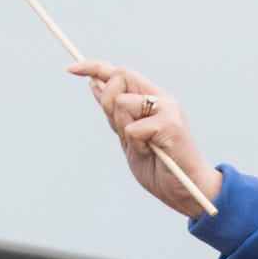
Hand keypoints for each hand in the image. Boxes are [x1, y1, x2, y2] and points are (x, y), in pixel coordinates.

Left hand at [70, 61, 216, 216]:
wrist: (185, 191)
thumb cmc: (160, 169)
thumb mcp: (129, 139)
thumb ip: (115, 115)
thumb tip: (94, 87)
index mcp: (152, 100)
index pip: (120, 73)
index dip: (94, 67)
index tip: (72, 69)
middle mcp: (160, 99)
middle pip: (120, 76)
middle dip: (108, 101)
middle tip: (120, 128)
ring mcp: (167, 109)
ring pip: (122, 102)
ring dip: (123, 128)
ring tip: (142, 146)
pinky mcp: (169, 124)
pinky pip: (132, 127)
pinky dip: (135, 144)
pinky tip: (150, 152)